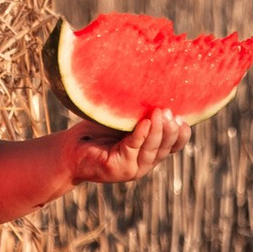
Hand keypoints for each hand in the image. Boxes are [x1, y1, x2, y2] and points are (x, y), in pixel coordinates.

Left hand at [64, 109, 187, 187]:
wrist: (69, 149)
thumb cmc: (97, 130)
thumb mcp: (125, 119)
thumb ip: (141, 112)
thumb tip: (157, 83)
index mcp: (150, 150)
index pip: (174, 145)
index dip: (182, 133)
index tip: (183, 117)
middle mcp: (145, 162)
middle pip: (166, 147)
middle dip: (170, 129)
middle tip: (169, 111)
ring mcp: (133, 168)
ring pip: (153, 150)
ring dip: (158, 131)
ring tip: (160, 113)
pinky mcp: (119, 168)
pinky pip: (134, 148)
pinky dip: (141, 135)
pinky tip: (144, 122)